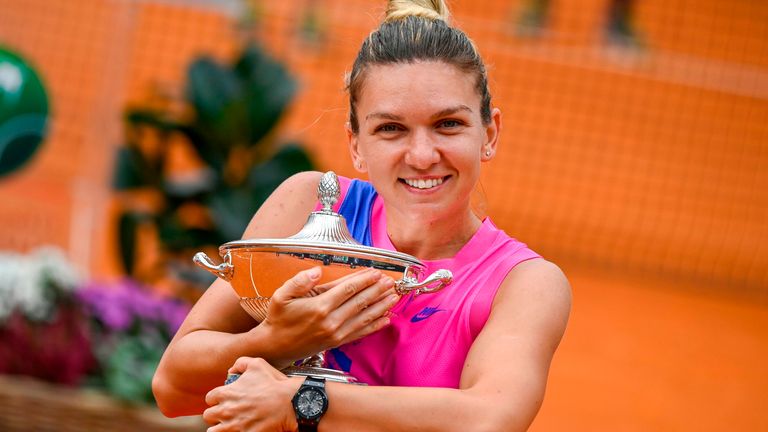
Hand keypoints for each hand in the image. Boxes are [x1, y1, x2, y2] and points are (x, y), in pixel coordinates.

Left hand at [204, 357, 301, 430]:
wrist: (290, 403)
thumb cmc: (274, 384)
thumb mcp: (257, 364)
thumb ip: (240, 363)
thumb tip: (231, 370)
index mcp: (226, 393)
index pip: (209, 399)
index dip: (217, 400)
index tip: (225, 401)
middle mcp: (226, 411)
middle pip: (208, 416)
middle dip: (217, 415)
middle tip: (228, 414)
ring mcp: (233, 426)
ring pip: (213, 431)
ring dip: (220, 428)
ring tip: (231, 425)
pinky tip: (241, 429)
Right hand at [257, 266, 398, 367]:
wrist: (275, 347)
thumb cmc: (278, 319)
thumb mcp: (280, 296)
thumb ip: (298, 281)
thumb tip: (317, 271)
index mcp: (319, 307)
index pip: (348, 289)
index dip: (364, 279)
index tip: (375, 272)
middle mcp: (331, 321)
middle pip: (360, 302)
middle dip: (377, 290)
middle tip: (391, 281)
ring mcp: (336, 334)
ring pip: (364, 317)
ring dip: (381, 306)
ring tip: (394, 296)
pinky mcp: (337, 343)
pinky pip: (361, 333)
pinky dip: (375, 325)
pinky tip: (386, 319)